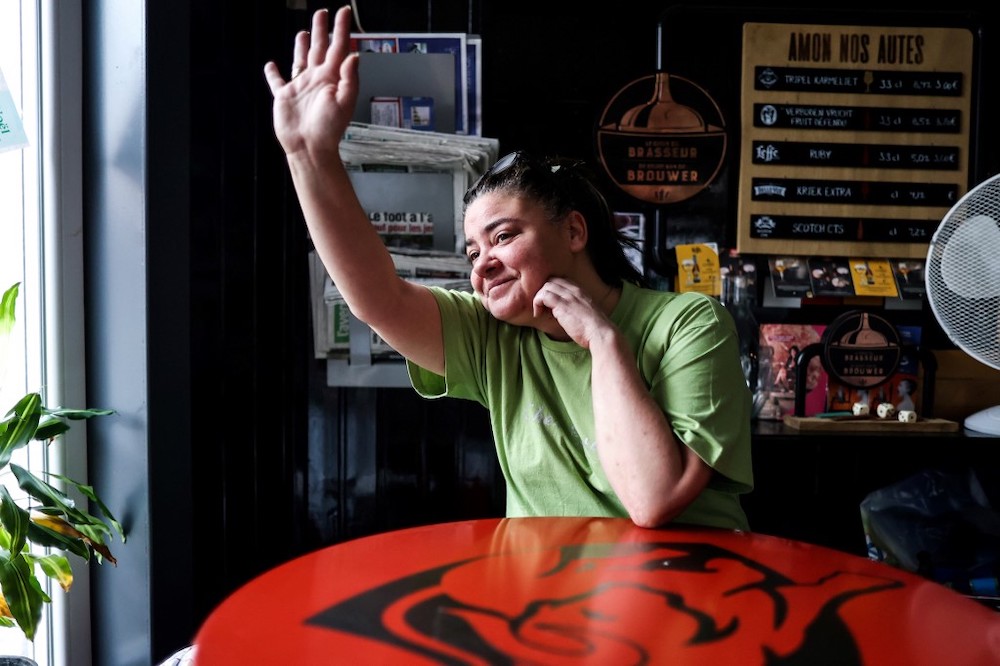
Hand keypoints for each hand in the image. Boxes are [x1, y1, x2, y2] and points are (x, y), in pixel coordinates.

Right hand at [262, 7, 358, 157]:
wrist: (310, 147)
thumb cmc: (329, 129)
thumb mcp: (345, 102)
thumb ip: (350, 78)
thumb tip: (354, 55)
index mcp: (332, 78)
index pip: (339, 47)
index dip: (341, 29)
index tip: (344, 12)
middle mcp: (317, 79)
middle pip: (320, 48)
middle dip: (321, 29)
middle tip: (322, 12)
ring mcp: (301, 86)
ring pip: (300, 59)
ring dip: (301, 46)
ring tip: (304, 33)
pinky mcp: (284, 96)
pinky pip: (277, 81)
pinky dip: (272, 73)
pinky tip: (271, 65)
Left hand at [532, 278, 616, 348]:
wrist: (600, 333)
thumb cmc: (594, 329)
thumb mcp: (587, 314)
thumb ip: (577, 309)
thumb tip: (567, 315)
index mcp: (581, 291)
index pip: (561, 281)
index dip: (553, 290)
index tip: (550, 305)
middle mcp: (574, 290)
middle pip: (552, 280)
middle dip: (544, 292)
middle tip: (543, 308)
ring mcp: (568, 296)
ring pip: (546, 286)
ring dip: (539, 298)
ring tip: (540, 312)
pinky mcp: (561, 305)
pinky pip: (543, 296)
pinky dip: (537, 304)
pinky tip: (539, 315)